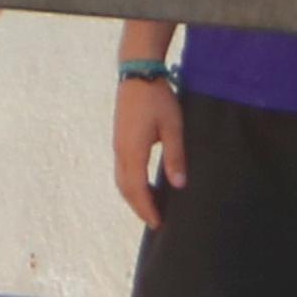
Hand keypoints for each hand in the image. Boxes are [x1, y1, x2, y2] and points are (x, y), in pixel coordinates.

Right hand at [115, 73, 184, 226]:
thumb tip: (178, 185)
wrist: (137, 73)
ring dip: (133, 196)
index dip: (147, 208)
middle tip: (155, 221)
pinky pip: (121, 169)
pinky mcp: (119, 138)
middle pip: (125, 188)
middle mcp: (120, 150)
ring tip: (150, 206)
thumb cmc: (157, 98)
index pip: (138, 189)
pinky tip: (144, 184)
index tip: (158, 223)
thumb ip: (175, 156)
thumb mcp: (173, 127)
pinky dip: (131, 183)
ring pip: (121, 179)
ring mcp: (118, 144)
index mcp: (133, 150)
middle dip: (139, 207)